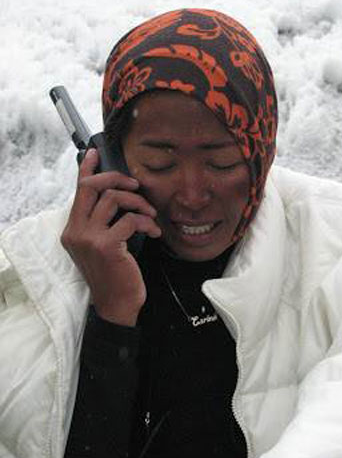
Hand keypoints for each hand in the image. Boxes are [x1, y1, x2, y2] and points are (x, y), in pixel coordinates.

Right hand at [61, 148, 160, 325]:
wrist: (116, 304)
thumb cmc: (113, 274)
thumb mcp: (101, 245)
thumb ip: (102, 223)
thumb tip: (117, 196)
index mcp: (73, 229)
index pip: (78, 191)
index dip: (87, 169)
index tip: (95, 153)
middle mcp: (75, 231)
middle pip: (93, 187)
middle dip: (117, 178)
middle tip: (135, 185)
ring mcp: (89, 238)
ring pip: (113, 199)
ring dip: (138, 203)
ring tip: (150, 214)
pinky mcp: (106, 245)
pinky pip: (130, 219)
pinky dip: (147, 222)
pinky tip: (154, 232)